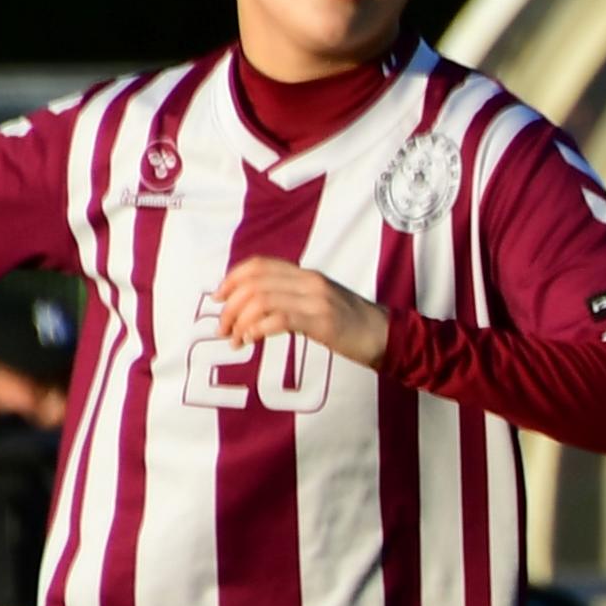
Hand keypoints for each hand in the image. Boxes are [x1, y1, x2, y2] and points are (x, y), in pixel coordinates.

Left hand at [213, 259, 390, 374]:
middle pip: (254, 283)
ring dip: (240, 321)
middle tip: (223, 328)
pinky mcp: (323, 322)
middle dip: (229, 306)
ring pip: (261, 300)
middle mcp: (310, 282)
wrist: (388, 336)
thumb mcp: (320, 302)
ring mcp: (317, 300)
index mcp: (307, 275)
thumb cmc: (352, 324)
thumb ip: (291, 297)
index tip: (218, 298)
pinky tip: (253, 340)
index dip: (231, 279)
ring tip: (236, 339)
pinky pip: (279, 319)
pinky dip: (257, 330)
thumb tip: (253, 306)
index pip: (259, 265)